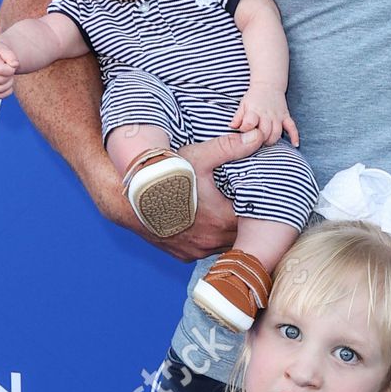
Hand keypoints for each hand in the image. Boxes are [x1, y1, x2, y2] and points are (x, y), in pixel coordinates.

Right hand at [0, 39, 20, 96]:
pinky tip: (7, 82)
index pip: (3, 71)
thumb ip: (10, 55)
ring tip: (7, 74)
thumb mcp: (4, 48)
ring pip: (1, 89)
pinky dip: (6, 91)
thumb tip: (14, 64)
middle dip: (9, 74)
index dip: (11, 68)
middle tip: (8, 68)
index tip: (10, 63)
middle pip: (2, 80)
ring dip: (9, 82)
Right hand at [93, 132, 267, 262]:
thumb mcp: (200, 157)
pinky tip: (207, 226)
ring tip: (228, 215)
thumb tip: (257, 136)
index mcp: (222, 220)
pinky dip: (209, 241)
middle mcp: (211, 241)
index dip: (257, 209)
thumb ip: (231, 147)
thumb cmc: (167, 176)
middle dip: (244, 222)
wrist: (132, 198)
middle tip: (246, 206)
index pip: (253, 220)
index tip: (258, 198)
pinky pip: (204, 251)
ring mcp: (196, 251)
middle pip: (240, 235)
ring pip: (223, 245)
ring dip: (227, 233)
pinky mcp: (184, 255)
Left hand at [229, 85, 298, 147]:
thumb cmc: (254, 97)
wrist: (268, 84)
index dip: (245, 130)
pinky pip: (292, 127)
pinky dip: (294, 136)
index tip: (243, 132)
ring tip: (266, 142)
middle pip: (265, 132)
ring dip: (272, 140)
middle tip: (255, 142)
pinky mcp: (286, 116)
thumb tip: (231, 127)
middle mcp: (267, 114)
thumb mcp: (243, 104)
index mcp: (254, 111)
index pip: (249, 123)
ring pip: (277, 132)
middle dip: (260, 140)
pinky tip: (295, 144)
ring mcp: (278, 116)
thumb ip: (238, 117)